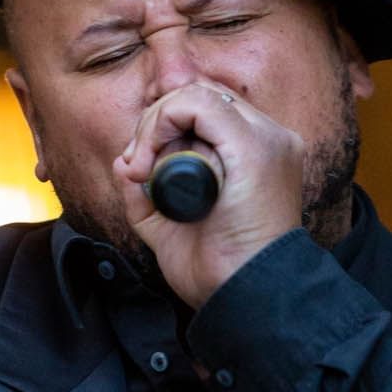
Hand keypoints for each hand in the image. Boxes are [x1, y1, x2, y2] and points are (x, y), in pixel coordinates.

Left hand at [112, 80, 303, 307]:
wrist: (244, 297)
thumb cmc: (217, 269)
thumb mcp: (171, 227)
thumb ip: (148, 195)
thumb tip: (123, 163)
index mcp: (257, 153)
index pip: (206, 111)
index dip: (164, 127)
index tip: (140, 168)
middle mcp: (268, 139)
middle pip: (199, 97)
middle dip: (155, 124)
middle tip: (137, 167)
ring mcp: (265, 139)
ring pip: (195, 95)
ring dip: (155, 124)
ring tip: (142, 167)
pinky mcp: (253, 146)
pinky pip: (198, 104)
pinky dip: (162, 123)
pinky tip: (148, 161)